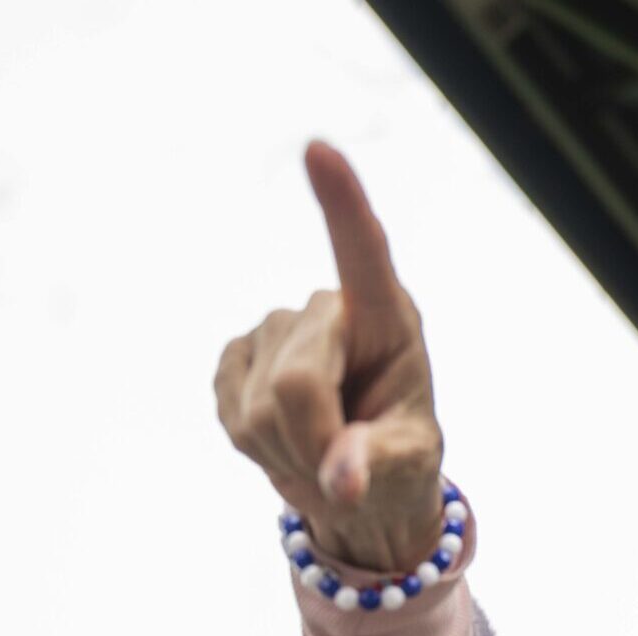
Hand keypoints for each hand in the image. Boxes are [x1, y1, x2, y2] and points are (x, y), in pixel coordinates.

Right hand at [214, 139, 444, 571]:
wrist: (357, 481)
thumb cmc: (398, 462)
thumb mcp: (408, 470)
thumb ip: (379, 467)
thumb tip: (342, 483)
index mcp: (389, 318)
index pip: (364, 253)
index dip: (341, 204)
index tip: (319, 150)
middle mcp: (328, 310)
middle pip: (297, 383)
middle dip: (315, 443)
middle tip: (344, 471)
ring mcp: (275, 329)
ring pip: (260, 408)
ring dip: (289, 450)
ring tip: (321, 451)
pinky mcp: (235, 356)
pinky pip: (229, 412)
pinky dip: (256, 445)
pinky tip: (285, 440)